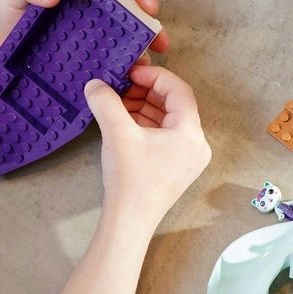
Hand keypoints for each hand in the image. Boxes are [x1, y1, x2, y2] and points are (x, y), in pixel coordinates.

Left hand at [0, 0, 168, 67]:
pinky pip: (103, 70)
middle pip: (129, 23)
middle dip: (150, 32)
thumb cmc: (5, 9)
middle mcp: (93, 20)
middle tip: (161, 43)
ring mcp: (89, 44)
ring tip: (143, 68)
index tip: (150, 8)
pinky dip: (116, 77)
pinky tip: (122, 84)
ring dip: (137, 57)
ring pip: (121, 48)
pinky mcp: (81, 65)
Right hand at [84, 65, 210, 230]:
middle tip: (122, 86)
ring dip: (144, 106)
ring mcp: (188, 156)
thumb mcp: (117, 134)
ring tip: (118, 102)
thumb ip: (106, 103)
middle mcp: (196, 143)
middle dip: (147, 92)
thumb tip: (96, 84)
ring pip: (168, 119)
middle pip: (174, 103)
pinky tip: (124, 120)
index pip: (179, 90)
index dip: (155, 76)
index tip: (132, 71)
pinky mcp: (176, 165)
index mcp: (191, 132)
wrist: (129, 222)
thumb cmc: (130, 180)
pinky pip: (164, 134)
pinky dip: (146, 123)